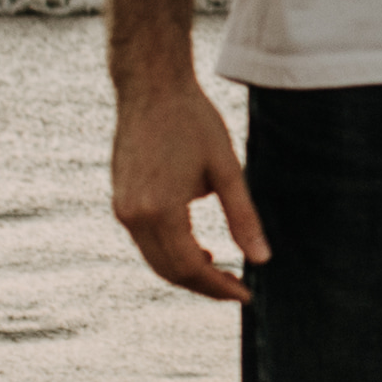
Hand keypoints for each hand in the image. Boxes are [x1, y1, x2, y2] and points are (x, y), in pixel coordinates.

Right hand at [112, 69, 266, 299]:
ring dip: (185, 271)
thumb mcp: (226, 169)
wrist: (151, 86)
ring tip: (218, 269)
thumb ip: (243, 218)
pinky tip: (195, 248)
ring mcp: (122, 208)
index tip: (246, 295)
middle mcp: (133, 215)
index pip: (190, 268)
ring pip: (154, 260)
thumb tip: (262, 259)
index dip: (219, 287)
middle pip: (169, 271)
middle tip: (236, 288)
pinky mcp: (119, 199)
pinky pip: (144, 242)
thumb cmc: (193, 120)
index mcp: (160, 210)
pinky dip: (169, 253)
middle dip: (203, 286)